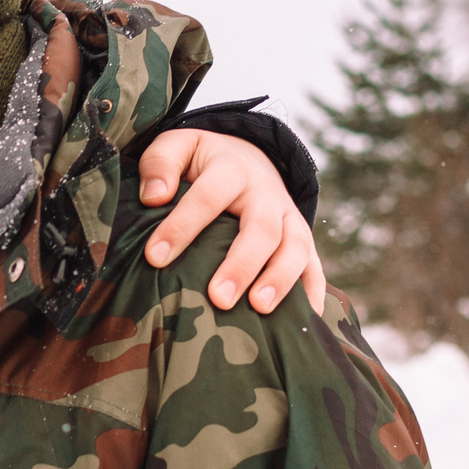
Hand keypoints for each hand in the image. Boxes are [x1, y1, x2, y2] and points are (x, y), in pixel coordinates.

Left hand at [135, 128, 326, 314]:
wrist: (247, 157)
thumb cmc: (202, 162)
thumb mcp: (178, 147)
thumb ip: (159, 163)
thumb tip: (154, 196)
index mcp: (232, 168)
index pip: (208, 196)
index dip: (182, 226)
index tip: (155, 257)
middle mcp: (267, 194)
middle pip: (262, 228)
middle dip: (241, 264)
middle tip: (218, 298)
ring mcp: (290, 218)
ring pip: (295, 248)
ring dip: (280, 279)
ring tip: (260, 308)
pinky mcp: (303, 240)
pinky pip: (314, 267)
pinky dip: (314, 293)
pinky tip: (307, 320)